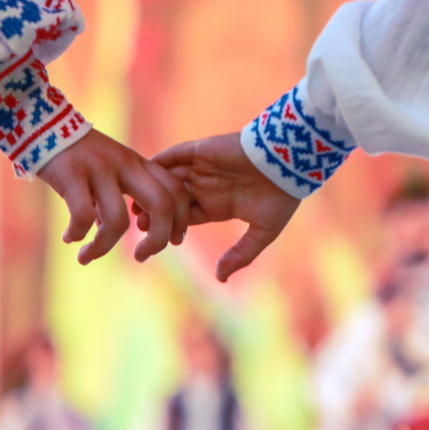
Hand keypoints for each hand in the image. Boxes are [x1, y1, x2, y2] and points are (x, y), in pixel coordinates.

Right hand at [38, 129, 189, 264]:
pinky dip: (76, 234)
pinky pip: (81, 216)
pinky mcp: (71, 174)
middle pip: (162, 205)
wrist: (41, 124)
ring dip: (104, 247)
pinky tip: (68, 238)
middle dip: (158, 240)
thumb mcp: (110, 166)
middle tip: (142, 256)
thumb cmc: (77, 154)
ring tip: (87, 256)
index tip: (172, 242)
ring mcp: (99, 168)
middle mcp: (125, 164)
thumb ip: (122, 194)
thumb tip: (122, 232)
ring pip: (119, 221)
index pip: (177, 191)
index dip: (181, 221)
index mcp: (138, 163)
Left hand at [148, 133, 299, 280]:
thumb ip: (241, 254)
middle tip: (140, 224)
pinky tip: (144, 174)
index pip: (186, 217)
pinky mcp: (202, 150)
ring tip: (136, 203)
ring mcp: (203, 167)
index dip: (169, 227)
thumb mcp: (263, 232)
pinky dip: (159, 163)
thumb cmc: (282, 196)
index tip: (152, 239)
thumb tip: (220, 279)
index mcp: (219, 205)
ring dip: (151, 188)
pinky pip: (174, 155)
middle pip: (172, 199)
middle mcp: (208, 185)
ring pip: (168, 177)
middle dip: (155, 210)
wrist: (291, 161)